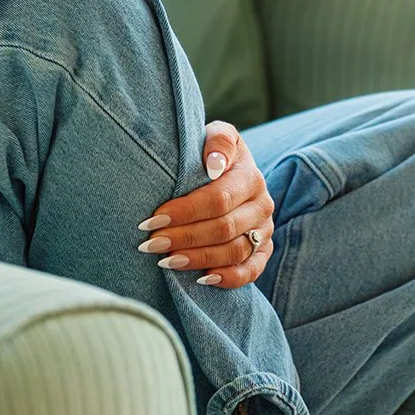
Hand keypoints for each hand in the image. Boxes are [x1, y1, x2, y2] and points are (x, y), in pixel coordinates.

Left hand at [135, 121, 275, 288]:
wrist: (230, 170)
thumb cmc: (211, 154)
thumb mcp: (216, 135)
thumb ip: (218, 140)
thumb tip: (214, 163)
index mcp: (250, 176)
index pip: (218, 199)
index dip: (184, 211)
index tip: (151, 219)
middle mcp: (262, 204)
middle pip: (224, 228)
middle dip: (184, 237)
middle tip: (151, 244)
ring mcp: (264, 230)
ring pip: (235, 252)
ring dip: (198, 259)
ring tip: (166, 262)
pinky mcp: (262, 250)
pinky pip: (251, 270)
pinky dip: (228, 278)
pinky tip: (201, 280)